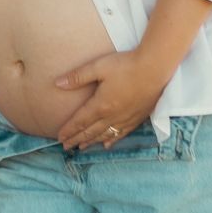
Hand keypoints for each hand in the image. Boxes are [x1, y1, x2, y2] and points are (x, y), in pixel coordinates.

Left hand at [54, 49, 173, 150]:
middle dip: (77, 139)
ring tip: (81, 147)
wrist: (154, 68)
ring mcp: (125, 118)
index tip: (60, 138)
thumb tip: (57, 84)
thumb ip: (77, 77)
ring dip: (92, 142)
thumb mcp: (98, 67)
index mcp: (100, 105)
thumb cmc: (125, 65)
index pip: (80, 121)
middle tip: (66, 147)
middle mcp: (112, 116)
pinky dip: (112, 140)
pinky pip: (121, 134)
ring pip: (105, 135)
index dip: (69, 130)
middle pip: (90, 131)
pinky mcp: (137, 118)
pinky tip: (107, 144)